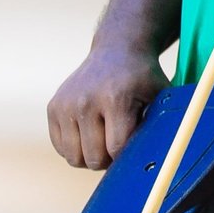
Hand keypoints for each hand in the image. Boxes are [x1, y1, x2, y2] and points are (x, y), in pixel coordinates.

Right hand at [47, 47, 167, 169]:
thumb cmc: (142, 80)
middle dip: (108, 159)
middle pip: (93, 158)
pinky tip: (88, 133)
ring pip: (74, 158)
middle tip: (118, 144)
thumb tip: (160, 162)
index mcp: (115, 99)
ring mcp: (65, 104)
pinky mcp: (53, 107)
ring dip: (89, 156)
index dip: (126, 156)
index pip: (116, 150)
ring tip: (102, 140)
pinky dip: (75, 148)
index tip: (134, 146)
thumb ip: (160, 127)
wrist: (116, 50)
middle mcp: (85, 101)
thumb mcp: (160, 97)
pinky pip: (61, 148)